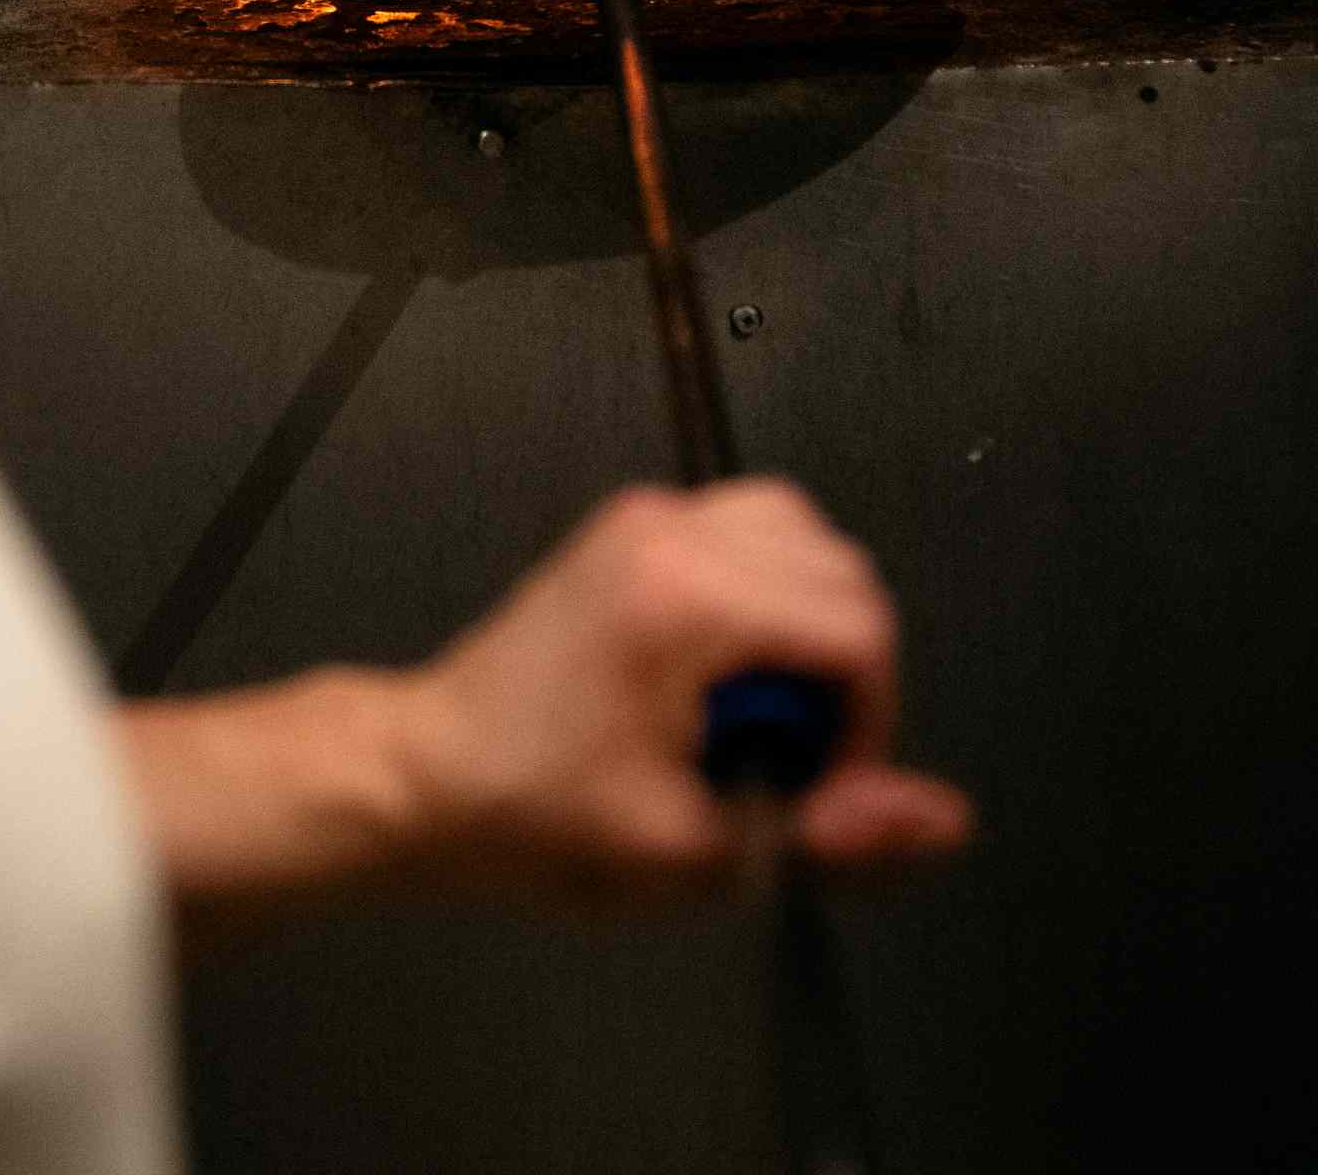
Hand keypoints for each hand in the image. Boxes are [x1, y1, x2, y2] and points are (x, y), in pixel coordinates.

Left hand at [389, 478, 971, 915]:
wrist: (429, 777)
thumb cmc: (540, 819)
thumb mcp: (701, 854)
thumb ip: (835, 835)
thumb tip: (944, 818)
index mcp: (687, 597)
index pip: (859, 628)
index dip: (873, 724)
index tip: (829, 792)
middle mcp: (672, 532)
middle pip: (843, 572)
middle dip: (850, 675)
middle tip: (801, 760)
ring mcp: (648, 519)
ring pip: (803, 538)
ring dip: (815, 627)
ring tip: (766, 716)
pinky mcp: (632, 530)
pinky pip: (748, 534)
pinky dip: (770, 597)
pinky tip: (728, 677)